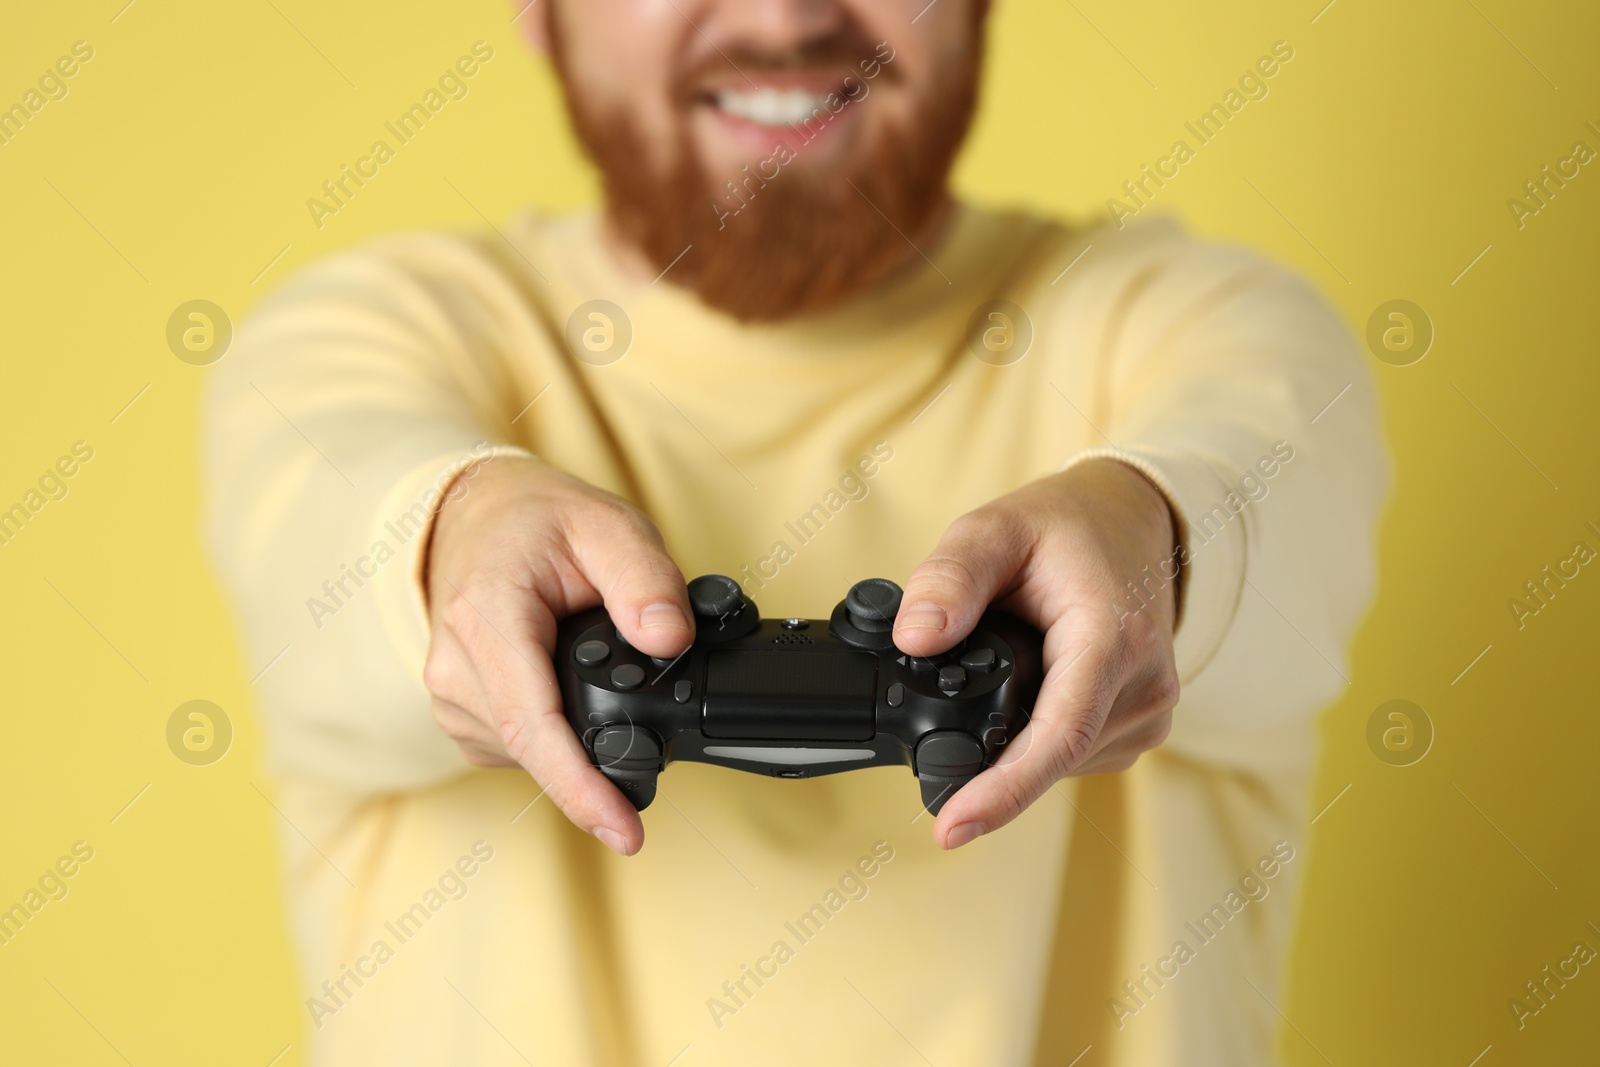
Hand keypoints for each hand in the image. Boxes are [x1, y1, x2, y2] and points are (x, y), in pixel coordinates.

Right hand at [422, 455, 693, 855]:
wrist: (477, 514)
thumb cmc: (538, 520)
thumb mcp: (607, 525)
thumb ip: (645, 579)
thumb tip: (669, 638)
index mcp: (486, 618)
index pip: (534, 726)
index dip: (581, 788)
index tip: (625, 831)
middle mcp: (455, 667)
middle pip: (537, 749)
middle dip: (599, 758)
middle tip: (650, 723)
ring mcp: (451, 695)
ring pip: (528, 754)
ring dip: (576, 741)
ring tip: (600, 680)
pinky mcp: (461, 712)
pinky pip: (517, 747)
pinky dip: (556, 733)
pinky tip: (569, 693)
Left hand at [893, 458, 1181, 849]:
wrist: (1129, 521)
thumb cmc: (1065, 527)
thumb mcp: (994, 529)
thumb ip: (950, 578)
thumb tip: (914, 638)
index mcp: (1115, 637)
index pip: (1058, 736)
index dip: (1003, 791)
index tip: (951, 827)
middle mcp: (1145, 684)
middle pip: (1051, 756)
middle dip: (987, 756)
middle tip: (935, 718)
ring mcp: (1150, 711)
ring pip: (1061, 762)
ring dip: (1012, 742)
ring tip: (999, 672)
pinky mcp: (1141, 725)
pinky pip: (1074, 754)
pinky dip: (1034, 737)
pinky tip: (1024, 694)